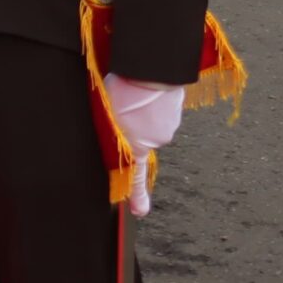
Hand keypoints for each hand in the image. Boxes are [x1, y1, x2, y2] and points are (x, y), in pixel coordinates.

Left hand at [104, 75, 184, 215]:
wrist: (151, 70)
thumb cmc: (124, 89)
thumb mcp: (106, 114)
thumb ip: (110, 131)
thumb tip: (111, 142)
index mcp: (136, 144)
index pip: (134, 175)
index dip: (136, 194)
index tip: (140, 212)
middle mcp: (155, 140)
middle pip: (139, 139)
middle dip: (130, 128)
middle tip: (119, 105)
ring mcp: (168, 126)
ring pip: (150, 124)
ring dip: (140, 113)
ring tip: (130, 94)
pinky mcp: (176, 111)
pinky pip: (160, 111)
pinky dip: (151, 103)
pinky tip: (142, 90)